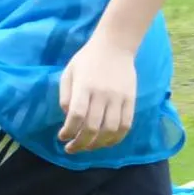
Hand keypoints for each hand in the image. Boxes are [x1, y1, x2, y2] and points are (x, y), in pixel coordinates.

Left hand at [57, 37, 136, 153]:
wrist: (115, 46)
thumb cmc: (87, 59)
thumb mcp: (69, 72)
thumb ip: (65, 96)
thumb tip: (68, 118)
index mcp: (84, 86)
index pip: (77, 116)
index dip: (68, 131)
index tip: (62, 137)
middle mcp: (102, 94)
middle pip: (92, 127)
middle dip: (80, 143)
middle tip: (72, 149)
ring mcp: (118, 98)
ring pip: (110, 130)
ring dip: (98, 144)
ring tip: (89, 147)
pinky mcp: (131, 100)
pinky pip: (126, 125)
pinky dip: (116, 138)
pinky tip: (107, 142)